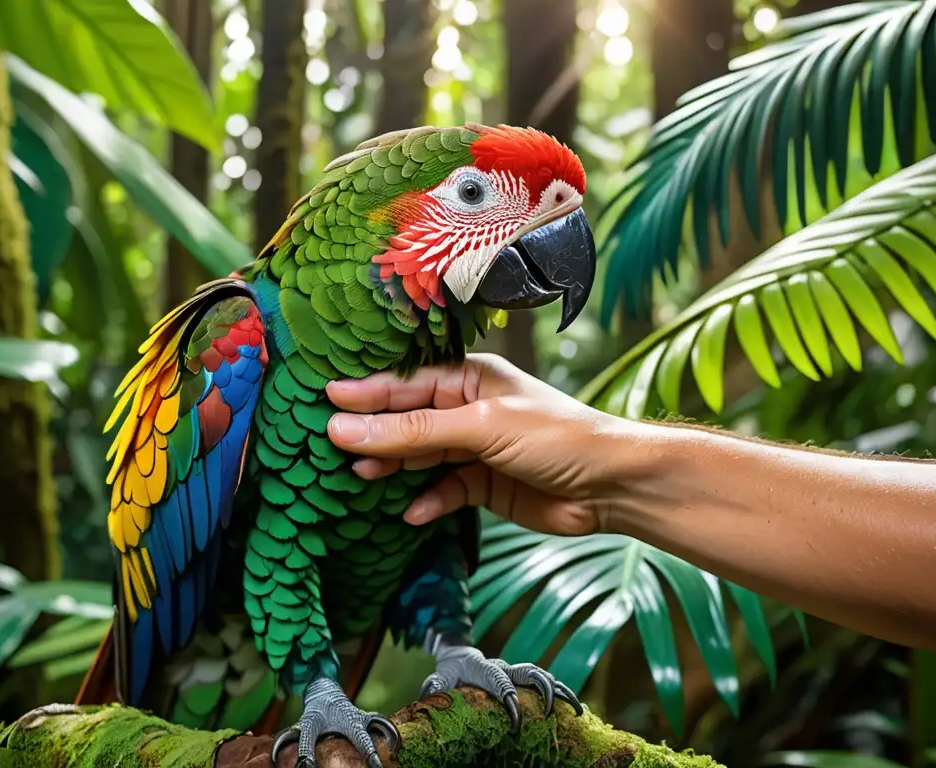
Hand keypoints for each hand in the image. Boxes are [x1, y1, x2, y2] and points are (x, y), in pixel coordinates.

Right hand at [325, 353, 643, 535]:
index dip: (367, 392)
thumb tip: (346, 427)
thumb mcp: (481, 427)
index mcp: (471, 378)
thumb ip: (413, 431)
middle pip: (408, 420)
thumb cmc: (555, 437)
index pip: (407, 383)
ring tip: (360, 477)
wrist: (611, 487)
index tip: (324, 400)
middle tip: (329, 446)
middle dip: (374, 433)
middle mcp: (469, 409)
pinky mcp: (484, 484)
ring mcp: (476, 448)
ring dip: (394, 467)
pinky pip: (443, 490)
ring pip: (421, 456)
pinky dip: (427, 501)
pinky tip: (411, 513)